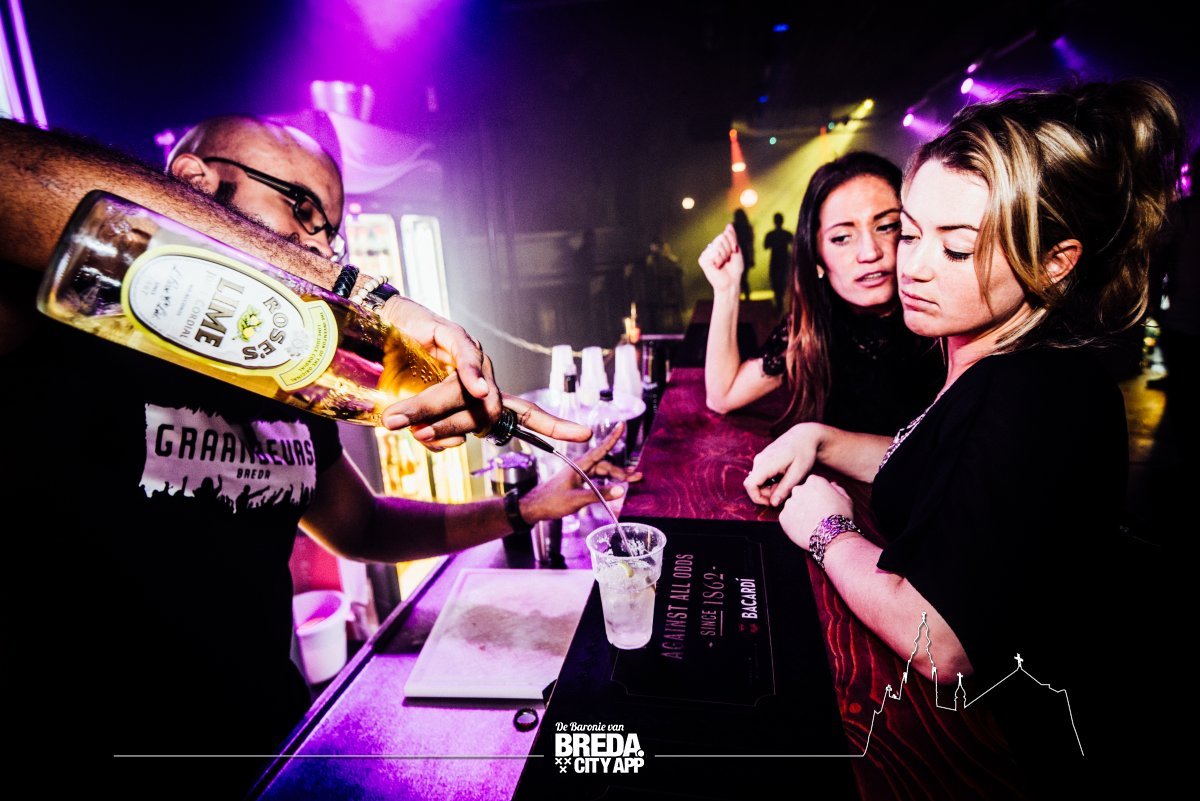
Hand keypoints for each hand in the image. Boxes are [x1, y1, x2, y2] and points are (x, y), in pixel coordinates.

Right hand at [378, 297, 590, 449]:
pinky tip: (474, 387)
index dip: (555, 424)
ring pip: (468, 393)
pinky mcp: (452, 334)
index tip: (586, 433)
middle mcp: (485, 376)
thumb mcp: (421, 418)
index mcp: (483, 396)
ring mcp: (472, 354)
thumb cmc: (401, 376)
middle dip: (448, 428)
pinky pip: (467, 357)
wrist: (376, 332)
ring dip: (431, 409)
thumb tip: (456, 445)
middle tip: (414, 433)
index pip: (525, 414)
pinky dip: (472, 374)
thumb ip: (439, 435)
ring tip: (397, 420)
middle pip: (485, 414)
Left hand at [520, 423, 641, 521]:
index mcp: (579, 465)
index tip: (622, 425)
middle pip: (605, 465)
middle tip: (637, 477)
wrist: (534, 508)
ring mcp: (579, 475)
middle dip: (621, 471)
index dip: (612, 438)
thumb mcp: (577, 499)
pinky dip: (607, 483)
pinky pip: (597, 480)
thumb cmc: (551, 502)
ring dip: (616, 477)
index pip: (600, 449)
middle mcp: (580, 467)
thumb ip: (599, 494)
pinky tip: (615, 487)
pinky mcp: (578, 483)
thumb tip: (621, 490)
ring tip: (632, 480)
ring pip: (602, 472)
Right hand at [698, 225, 743, 294]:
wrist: (731, 282)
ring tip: (723, 263)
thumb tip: (729, 225)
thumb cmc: (734, 269)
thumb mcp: (736, 250)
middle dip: (729, 248)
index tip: (734, 252)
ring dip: (725, 255)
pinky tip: (717, 267)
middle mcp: (710, 248)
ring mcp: (705, 254)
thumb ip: (732, 237)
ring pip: (718, 245)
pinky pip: (715, 252)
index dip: (732, 242)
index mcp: (717, 245)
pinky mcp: (703, 260)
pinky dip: (719, 260)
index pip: (725, 234)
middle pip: (721, 237)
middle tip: (728, 259)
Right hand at [744, 423, 821, 505]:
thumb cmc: (804, 453)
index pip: (750, 485)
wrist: (804, 436)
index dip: (758, 498)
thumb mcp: (797, 473)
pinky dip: (769, 481)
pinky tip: (782, 478)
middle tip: (784, 493)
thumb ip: (784, 489)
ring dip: (768, 488)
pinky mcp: (762, 459)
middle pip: (753, 485)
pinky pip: (760, 475)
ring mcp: (760, 459)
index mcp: (766, 463)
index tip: (772, 502)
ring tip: (786, 484)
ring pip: (756, 481)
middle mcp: (759, 460)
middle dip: (766, 494)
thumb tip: (773, 503)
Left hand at [778, 476, 852, 550]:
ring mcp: (789, 503)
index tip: (822, 503)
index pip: (813, 484)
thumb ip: (837, 489)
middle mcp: (798, 489)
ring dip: (799, 512)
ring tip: (811, 522)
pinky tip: (804, 528)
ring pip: (793, 506)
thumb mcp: (846, 499)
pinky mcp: (783, 517)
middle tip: (816, 513)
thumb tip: (832, 485)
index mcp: (814, 481)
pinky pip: (787, 518)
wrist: (831, 536)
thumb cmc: (840, 517)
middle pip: (801, 493)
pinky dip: (793, 523)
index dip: (818, 494)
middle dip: (806, 501)